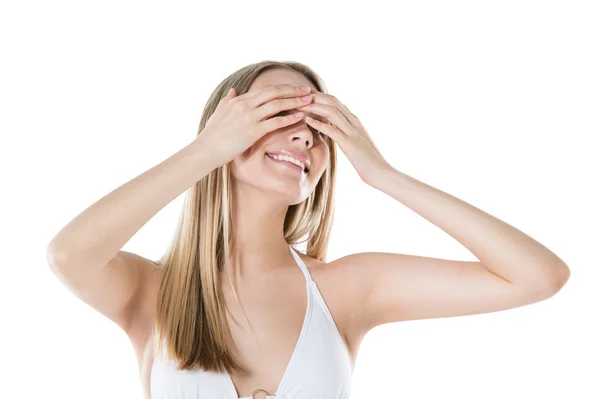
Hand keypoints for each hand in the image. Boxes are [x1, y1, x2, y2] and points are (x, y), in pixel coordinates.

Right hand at [195, 84, 313, 167]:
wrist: (205, 150)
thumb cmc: (211, 135)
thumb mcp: (218, 113)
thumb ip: (227, 101)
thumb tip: (232, 91)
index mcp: (239, 100)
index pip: (265, 90)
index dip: (282, 88)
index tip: (295, 88)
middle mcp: (245, 105)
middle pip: (274, 92)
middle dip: (293, 90)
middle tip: (308, 90)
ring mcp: (249, 117)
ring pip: (278, 104)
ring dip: (295, 101)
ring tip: (309, 101)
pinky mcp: (253, 131)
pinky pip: (276, 122)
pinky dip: (290, 117)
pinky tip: (300, 116)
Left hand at [296, 92, 391, 186]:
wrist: (381, 173)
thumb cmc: (367, 161)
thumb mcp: (354, 143)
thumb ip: (344, 133)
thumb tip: (331, 128)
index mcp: (354, 121)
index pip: (334, 102)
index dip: (318, 96)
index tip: (302, 95)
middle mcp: (354, 122)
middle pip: (332, 101)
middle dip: (314, 96)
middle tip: (296, 95)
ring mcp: (353, 132)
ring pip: (332, 111)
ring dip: (314, 106)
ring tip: (298, 105)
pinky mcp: (350, 144)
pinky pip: (333, 130)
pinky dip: (319, 123)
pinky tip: (307, 120)